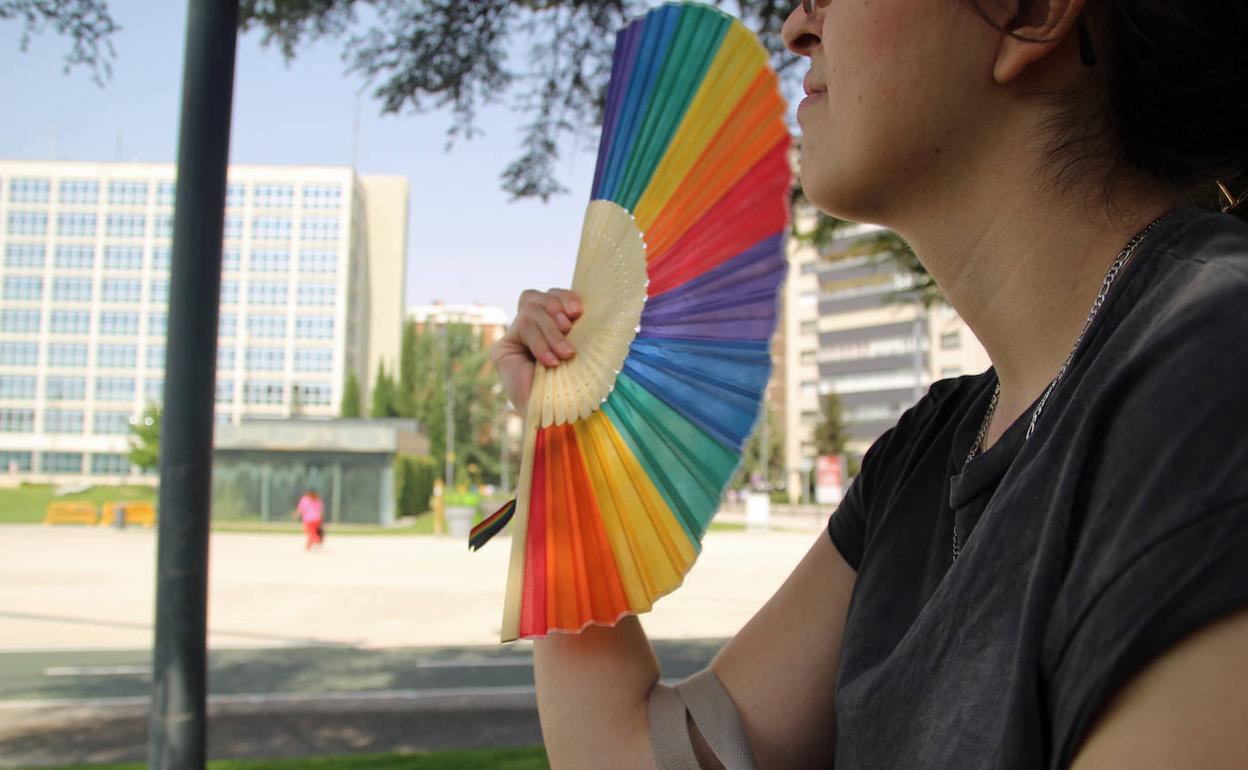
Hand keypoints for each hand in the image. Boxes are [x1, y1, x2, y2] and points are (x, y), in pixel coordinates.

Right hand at [491, 288, 582, 412]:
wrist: (558, 421)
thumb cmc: (576, 390)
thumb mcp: (581, 352)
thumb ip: (577, 327)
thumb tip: (585, 304)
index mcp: (551, 327)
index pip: (551, 296)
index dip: (564, 296)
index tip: (579, 311)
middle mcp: (531, 332)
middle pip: (536, 297)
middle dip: (555, 308)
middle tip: (570, 329)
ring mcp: (515, 341)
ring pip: (529, 309)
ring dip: (550, 331)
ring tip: (564, 354)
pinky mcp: (502, 351)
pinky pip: (521, 328)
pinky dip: (540, 342)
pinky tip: (550, 362)